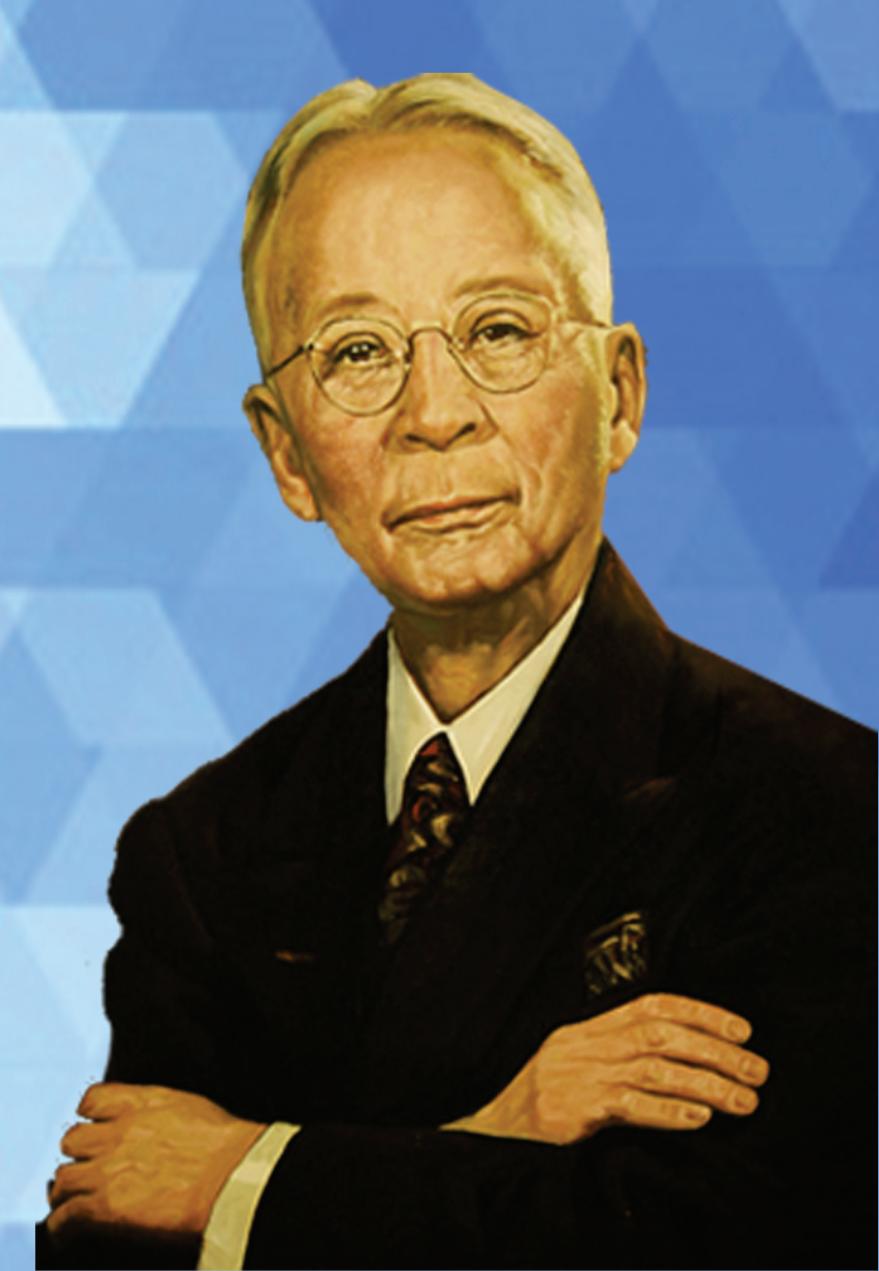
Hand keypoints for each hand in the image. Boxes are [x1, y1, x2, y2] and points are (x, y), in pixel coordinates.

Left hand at [46, 1083, 266, 1241]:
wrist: (236, 1179)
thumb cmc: (229, 1148)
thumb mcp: (193, 1109)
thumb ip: (162, 1113)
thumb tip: (155, 1130)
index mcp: (143, 1103)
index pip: (94, 1099)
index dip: (90, 1116)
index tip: (93, 1127)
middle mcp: (119, 1132)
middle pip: (73, 1140)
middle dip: (79, 1156)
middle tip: (87, 1171)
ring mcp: (108, 1170)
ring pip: (63, 1179)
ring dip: (68, 1192)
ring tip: (73, 1203)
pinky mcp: (104, 1208)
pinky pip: (65, 1218)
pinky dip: (63, 1227)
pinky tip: (68, 1233)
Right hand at [443, 993, 768, 1145]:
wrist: (492, 1131)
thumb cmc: (545, 1101)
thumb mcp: (579, 1064)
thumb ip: (621, 1055)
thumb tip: (687, 1058)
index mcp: (589, 1028)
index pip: (652, 1005)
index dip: (701, 1012)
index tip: (742, 1030)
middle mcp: (585, 1044)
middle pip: (660, 1035)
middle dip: (716, 1050)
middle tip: (758, 1070)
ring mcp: (578, 1075)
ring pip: (654, 1070)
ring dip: (706, 1084)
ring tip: (745, 1101)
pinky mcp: (572, 1110)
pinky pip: (627, 1107)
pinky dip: (667, 1113)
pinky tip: (698, 1120)